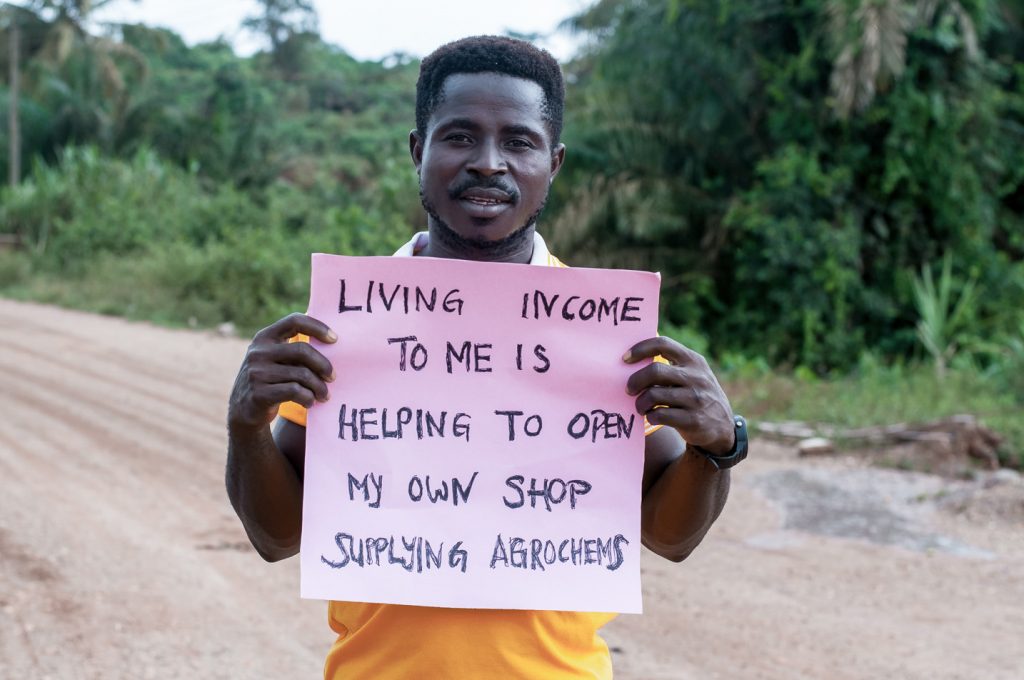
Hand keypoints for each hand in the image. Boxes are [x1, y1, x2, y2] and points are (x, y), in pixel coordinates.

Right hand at [228, 313, 336, 429]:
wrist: (244, 411)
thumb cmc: (270, 380)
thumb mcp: (274, 358)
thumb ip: (293, 348)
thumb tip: (332, 339)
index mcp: (264, 337)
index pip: (294, 321)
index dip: (317, 327)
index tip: (334, 339)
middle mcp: (258, 352)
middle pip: (302, 350)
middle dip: (323, 365)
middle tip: (333, 377)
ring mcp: (257, 373)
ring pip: (302, 374)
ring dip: (319, 387)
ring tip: (324, 395)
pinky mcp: (259, 393)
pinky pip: (295, 391)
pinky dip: (308, 398)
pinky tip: (310, 402)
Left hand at [624, 336, 734, 454]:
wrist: (722, 427)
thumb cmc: (696, 396)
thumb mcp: (693, 374)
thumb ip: (672, 365)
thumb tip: (633, 361)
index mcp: (693, 361)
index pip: (663, 344)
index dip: (640, 349)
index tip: (625, 359)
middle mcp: (696, 377)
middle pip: (654, 372)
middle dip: (635, 381)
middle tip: (629, 390)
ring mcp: (695, 399)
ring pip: (653, 395)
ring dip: (640, 403)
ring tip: (640, 407)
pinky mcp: (693, 420)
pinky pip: (660, 415)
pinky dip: (651, 416)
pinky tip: (652, 416)